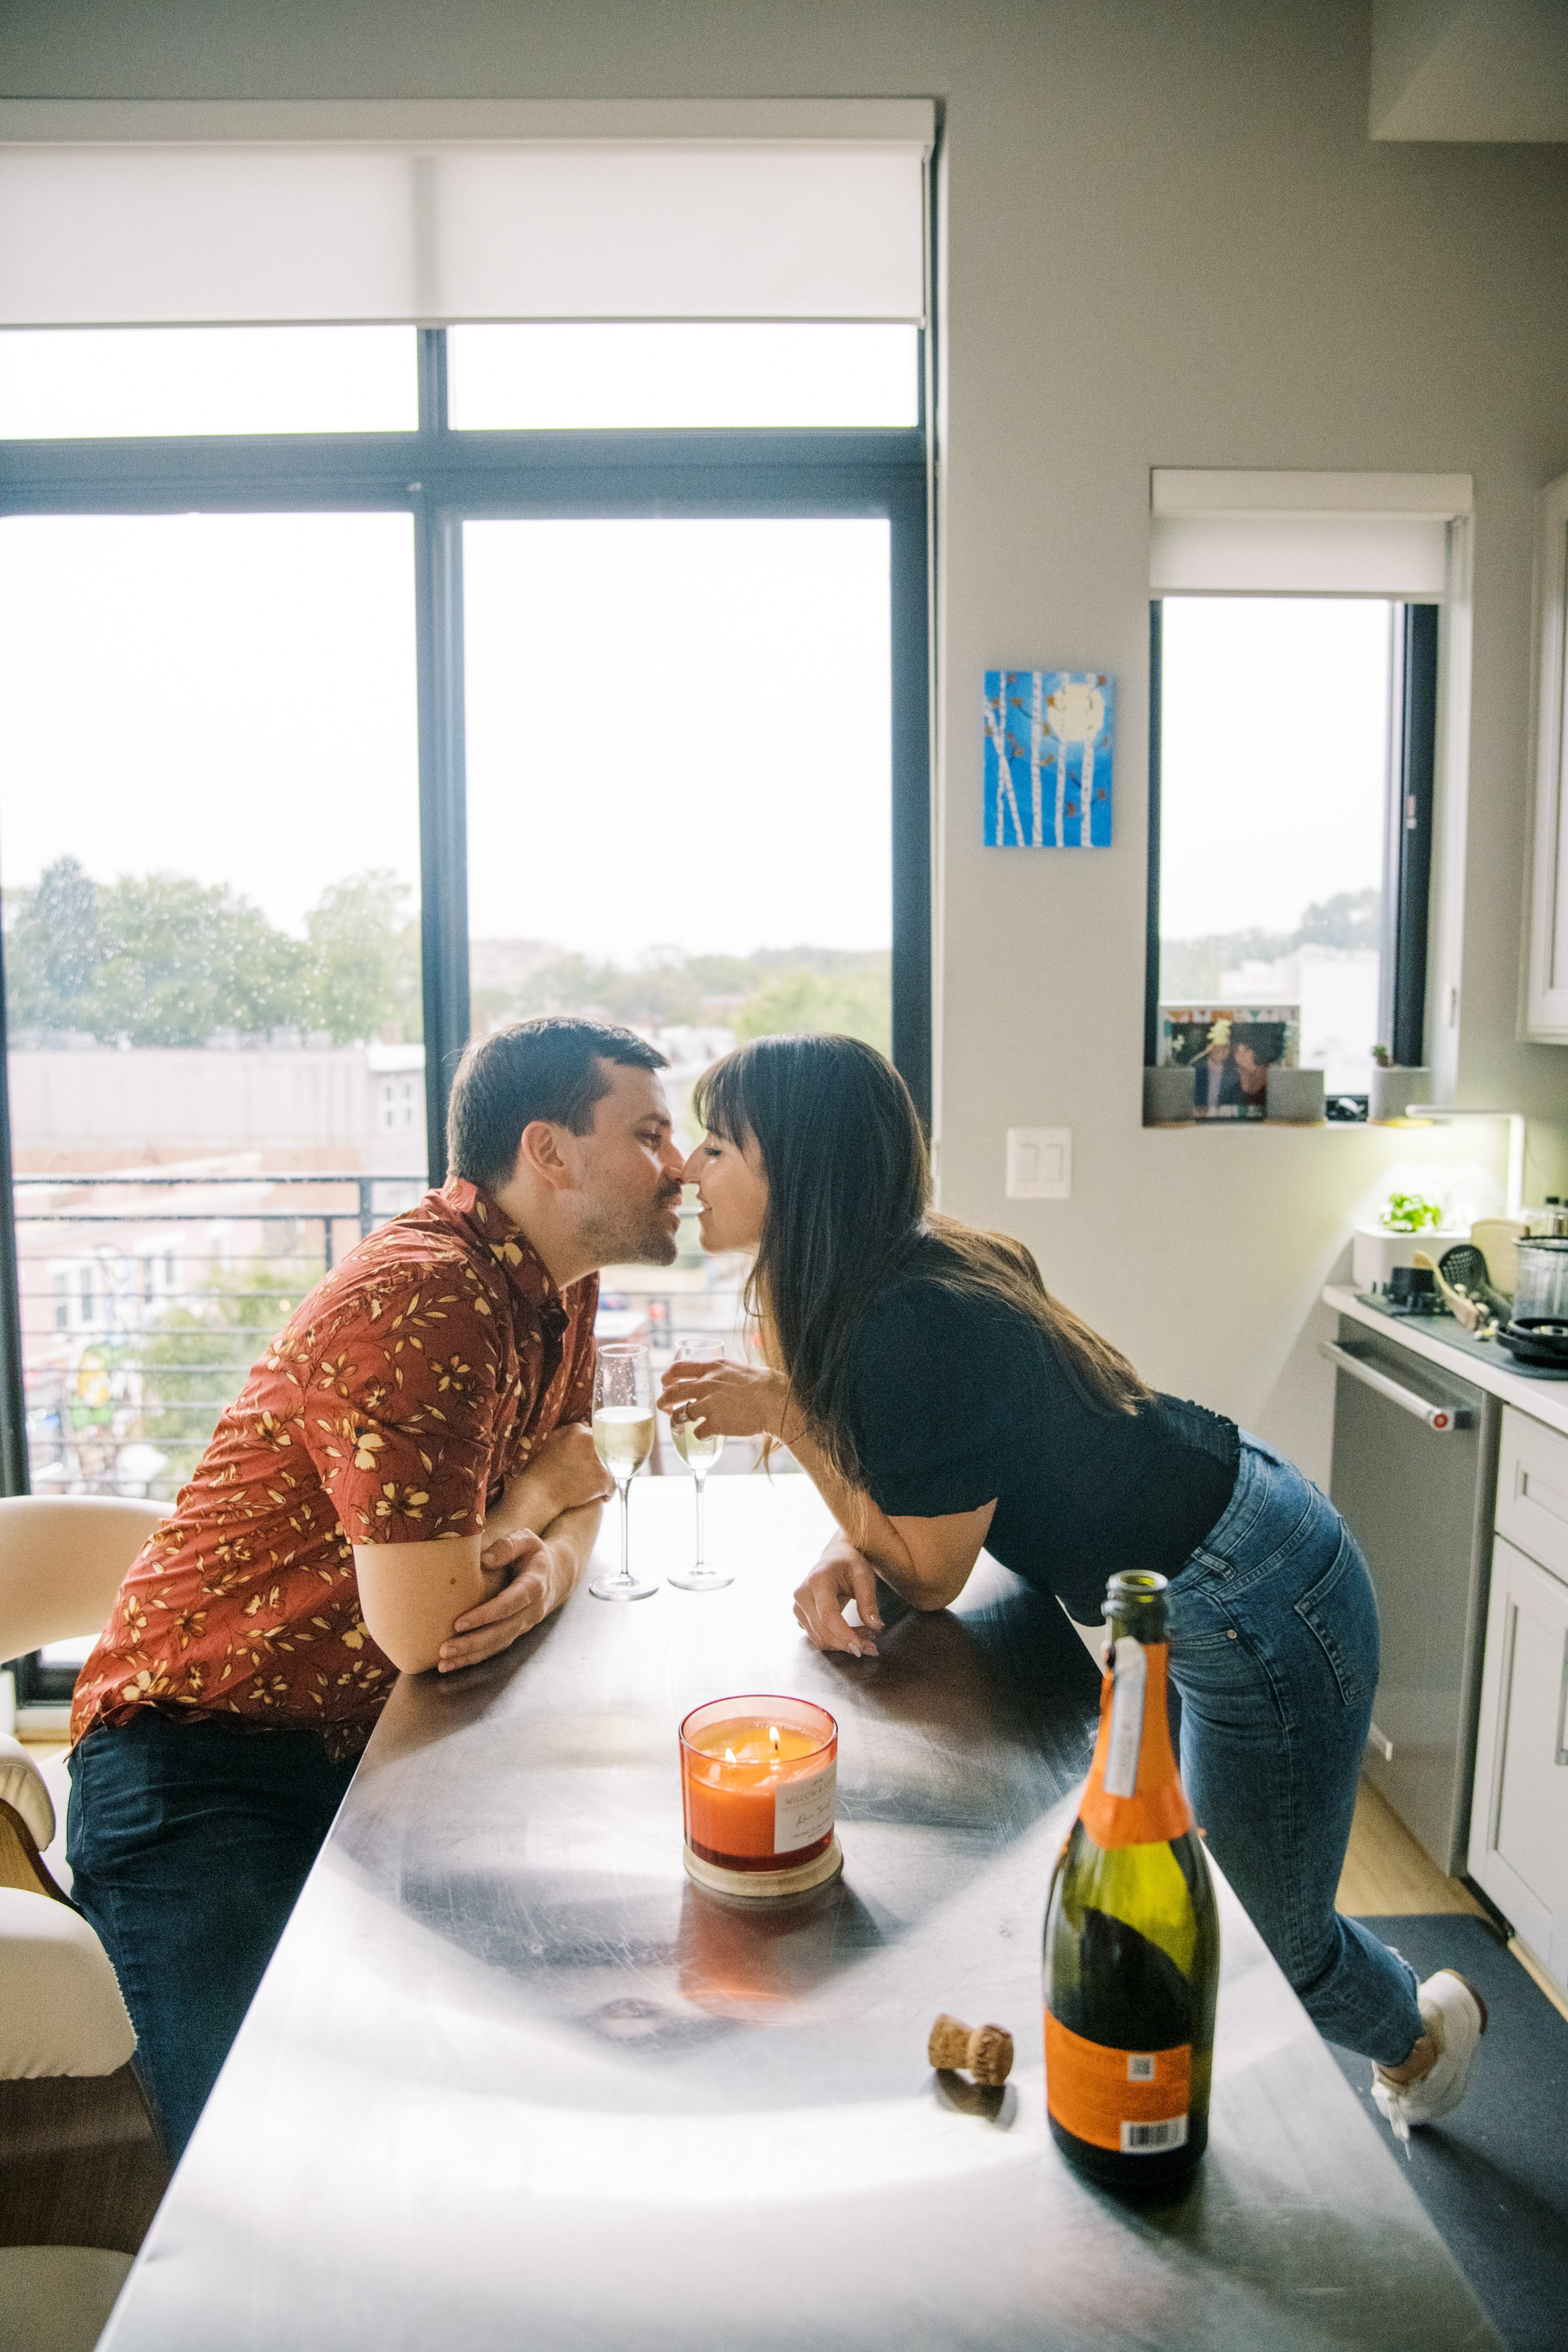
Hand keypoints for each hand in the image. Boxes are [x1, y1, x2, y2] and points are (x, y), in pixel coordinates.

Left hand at [438, 1529, 563, 1672]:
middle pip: (502, 1631)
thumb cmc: (533, 1554)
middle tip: (445, 1649)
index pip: (510, 1603)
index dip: (486, 1615)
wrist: (554, 1574)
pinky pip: (495, 1648)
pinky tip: (453, 1663)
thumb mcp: (526, 1539)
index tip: (460, 1623)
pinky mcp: (515, 1632)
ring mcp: (525, 1624)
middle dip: (473, 1642)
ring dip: (471, 1655)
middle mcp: (532, 1610)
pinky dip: (474, 1657)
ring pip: (498, 1644)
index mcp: (535, 1585)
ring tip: (444, 1662)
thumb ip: (507, 1545)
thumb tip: (485, 1559)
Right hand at [510, 1422, 613, 1516]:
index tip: (588, 1460)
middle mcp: (591, 1441)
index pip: (596, 1435)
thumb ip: (569, 1432)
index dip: (594, 1449)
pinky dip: (606, 1492)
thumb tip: (586, 1427)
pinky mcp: (604, 1478)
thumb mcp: (551, 1442)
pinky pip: (614, 1485)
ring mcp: (600, 1460)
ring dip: (605, 1475)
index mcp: (578, 1431)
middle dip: (603, 1459)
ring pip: (613, 1466)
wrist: (540, 1493)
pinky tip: (596, 1495)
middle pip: (607, 1448)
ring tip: (592, 1484)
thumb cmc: (542, 1471)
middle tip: (591, 1472)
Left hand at [658, 1357, 792, 1440]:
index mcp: (712, 1367)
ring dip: (677, 1422)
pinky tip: (707, 1434)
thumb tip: (709, 1378)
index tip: (665, 1384)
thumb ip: (719, 1373)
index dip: (667, 1377)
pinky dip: (700, 1435)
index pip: (678, 1368)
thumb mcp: (736, 1369)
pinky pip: (697, 1432)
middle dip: (663, 1402)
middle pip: (672, 1392)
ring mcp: (710, 1404)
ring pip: (680, 1415)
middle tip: (664, 1408)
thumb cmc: (762, 1384)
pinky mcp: (716, 1423)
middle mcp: (707, 1384)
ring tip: (680, 1426)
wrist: (776, 1400)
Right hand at [793, 1544, 884, 1659]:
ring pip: (819, 1639)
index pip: (829, 1616)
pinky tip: (853, 1635)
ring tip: (865, 1638)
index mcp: (818, 1580)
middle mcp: (802, 1594)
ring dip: (843, 1644)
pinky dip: (835, 1642)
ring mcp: (798, 1606)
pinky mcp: (800, 1615)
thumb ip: (869, 1602)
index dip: (845, 1635)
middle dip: (848, 1643)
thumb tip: (876, 1627)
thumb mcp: (864, 1576)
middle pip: (823, 1631)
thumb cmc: (850, 1563)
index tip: (864, 1647)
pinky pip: (817, 1637)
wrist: (835, 1556)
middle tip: (872, 1646)